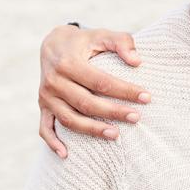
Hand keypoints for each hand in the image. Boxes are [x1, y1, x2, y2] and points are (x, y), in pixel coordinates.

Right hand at [38, 25, 149, 157]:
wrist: (53, 44)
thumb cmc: (85, 42)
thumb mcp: (102, 34)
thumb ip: (122, 42)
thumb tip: (137, 61)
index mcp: (69, 63)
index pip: (101, 82)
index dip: (124, 90)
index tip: (147, 97)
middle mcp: (54, 81)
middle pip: (86, 103)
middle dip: (113, 112)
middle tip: (137, 118)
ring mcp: (46, 97)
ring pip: (69, 119)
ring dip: (92, 130)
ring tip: (116, 135)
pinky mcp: (42, 107)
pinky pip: (45, 128)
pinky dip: (53, 142)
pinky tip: (66, 155)